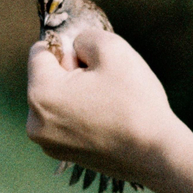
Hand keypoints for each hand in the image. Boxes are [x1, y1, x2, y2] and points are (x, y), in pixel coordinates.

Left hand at [26, 28, 192, 186]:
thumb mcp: (113, 48)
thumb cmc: (135, 101)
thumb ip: (84, 37)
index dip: (66, 47)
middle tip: (104, 83)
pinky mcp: (60, 154)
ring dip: (75, 93)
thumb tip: (74, 47)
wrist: (157, 155)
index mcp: (40, 94)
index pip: (39, 52)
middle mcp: (34, 121)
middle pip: (45, 77)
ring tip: (106, 103)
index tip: (91, 60)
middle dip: (71, 72)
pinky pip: (62, 120)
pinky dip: (78, 114)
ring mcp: (47, 142)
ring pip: (55, 99)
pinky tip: (105, 119)